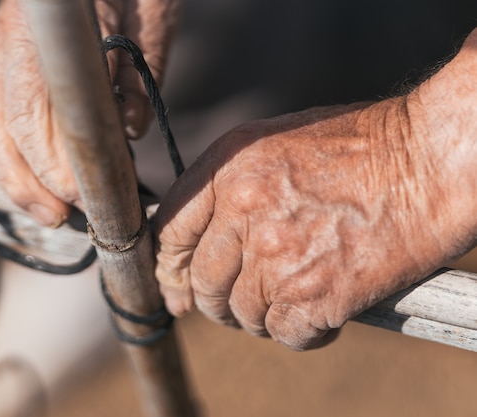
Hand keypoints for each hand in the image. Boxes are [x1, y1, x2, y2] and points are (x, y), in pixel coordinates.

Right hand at [0, 0, 180, 225]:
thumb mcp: (153, 13)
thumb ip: (142, 71)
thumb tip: (128, 132)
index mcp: (43, 30)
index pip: (32, 114)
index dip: (52, 164)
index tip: (81, 196)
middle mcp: (10, 42)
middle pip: (0, 127)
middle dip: (30, 181)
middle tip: (63, 216)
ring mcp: (4, 50)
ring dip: (16, 176)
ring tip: (47, 212)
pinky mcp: (9, 61)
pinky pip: (0, 115)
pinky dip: (16, 154)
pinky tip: (39, 180)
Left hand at [154, 29, 476, 349]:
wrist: (429, 160)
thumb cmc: (361, 145)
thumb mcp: (276, 144)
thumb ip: (231, 187)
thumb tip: (204, 235)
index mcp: (228, 170)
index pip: (170, 233)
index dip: (168, 267)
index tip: (174, 288)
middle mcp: (244, 213)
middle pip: (204, 283)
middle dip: (216, 301)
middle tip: (237, 303)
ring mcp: (278, 257)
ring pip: (243, 314)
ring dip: (261, 316)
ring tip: (290, 300)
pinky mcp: (316, 295)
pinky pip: (286, 334)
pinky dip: (300, 332)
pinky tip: (322, 313)